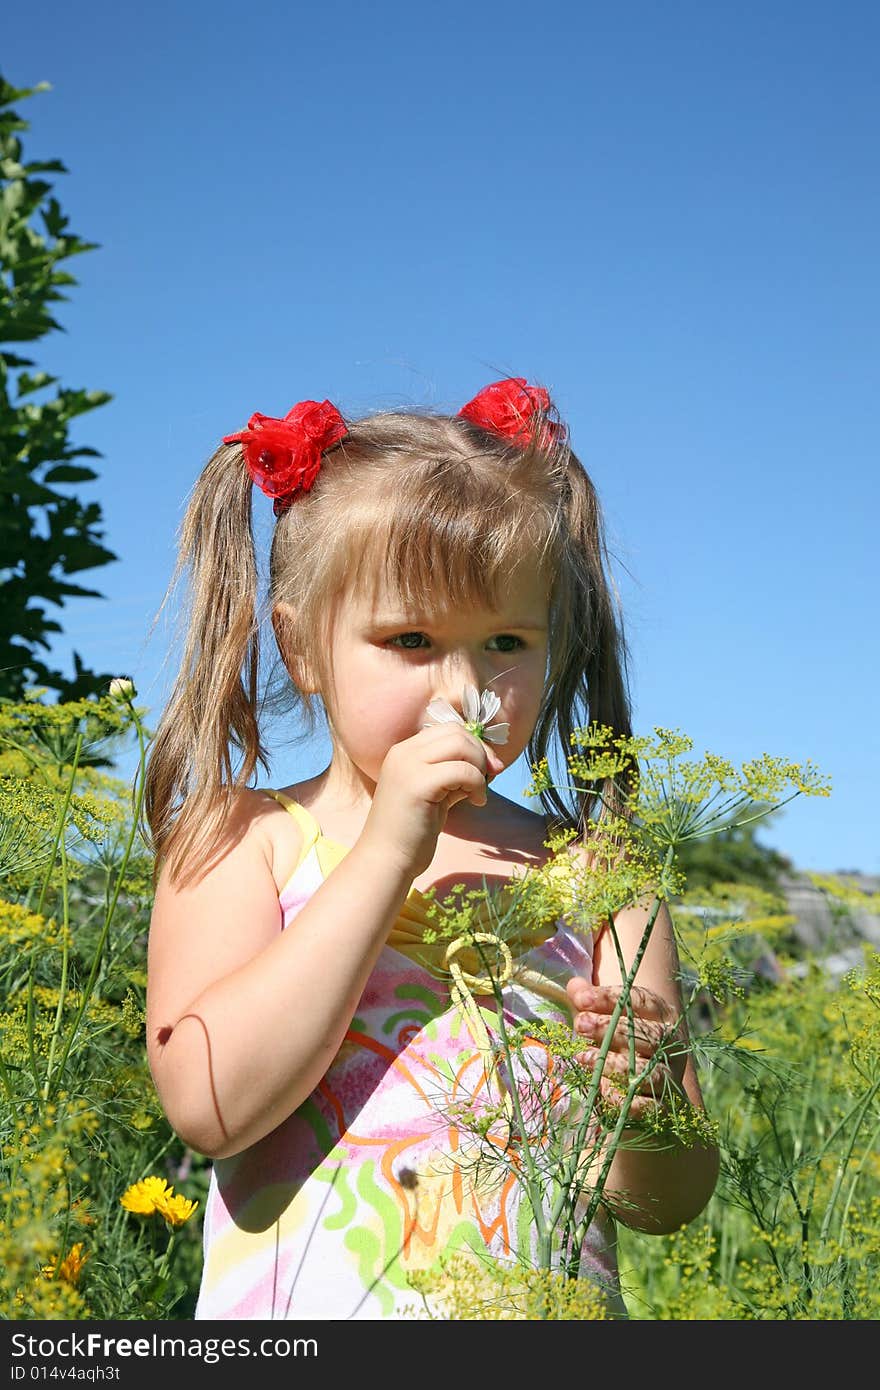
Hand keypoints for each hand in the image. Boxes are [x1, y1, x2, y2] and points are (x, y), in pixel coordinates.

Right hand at [360, 724, 505, 878]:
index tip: (486, 769)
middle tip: (489, 778)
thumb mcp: (435, 793)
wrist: (386, 860)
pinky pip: (463, 771)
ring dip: (479, 767)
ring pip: (461, 746)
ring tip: (477, 792)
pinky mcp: (418, 784)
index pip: (448, 729)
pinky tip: (476, 802)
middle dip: (481, 753)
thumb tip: (490, 761)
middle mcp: (403, 753)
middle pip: (456, 732)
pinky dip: (477, 784)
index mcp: (404, 752)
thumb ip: (453, 774)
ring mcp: (408, 766)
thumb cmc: (411, 832)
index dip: (473, 745)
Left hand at [566, 978, 686, 1121]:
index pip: (642, 1001)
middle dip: (610, 1028)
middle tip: (580, 1025)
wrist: (647, 1096)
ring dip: (613, 1063)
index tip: (580, 998)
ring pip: (647, 1070)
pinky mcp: (661, 1108)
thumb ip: (589, 1003)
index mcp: (662, 1016)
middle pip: (646, 1033)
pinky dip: (621, 1097)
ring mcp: (669, 1077)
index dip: (610, 998)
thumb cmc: (622, 1048)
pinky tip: (600, 1089)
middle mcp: (671, 1045)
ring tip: (582, 1056)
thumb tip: (574, 986)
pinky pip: (644, 1105)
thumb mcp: (605, 1022)